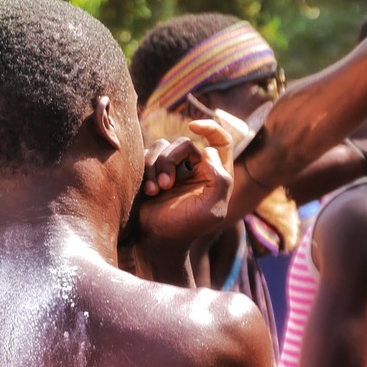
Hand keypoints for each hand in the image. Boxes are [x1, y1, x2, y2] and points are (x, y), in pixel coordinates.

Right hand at [136, 118, 233, 250]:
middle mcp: (194, 167)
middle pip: (183, 143)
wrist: (158, 240)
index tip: (194, 126)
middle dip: (170, 161)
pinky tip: (147, 191)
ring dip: (156, 167)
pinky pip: (146, 155)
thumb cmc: (187, 227)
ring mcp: (172, 168)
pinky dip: (146, 170)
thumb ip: (221, 180)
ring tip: (154, 191)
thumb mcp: (213, 209)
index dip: (210, 128)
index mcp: (214, 173)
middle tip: (165, 187)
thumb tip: (208, 151)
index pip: (220, 140)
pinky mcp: (152, 171)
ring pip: (162, 146)